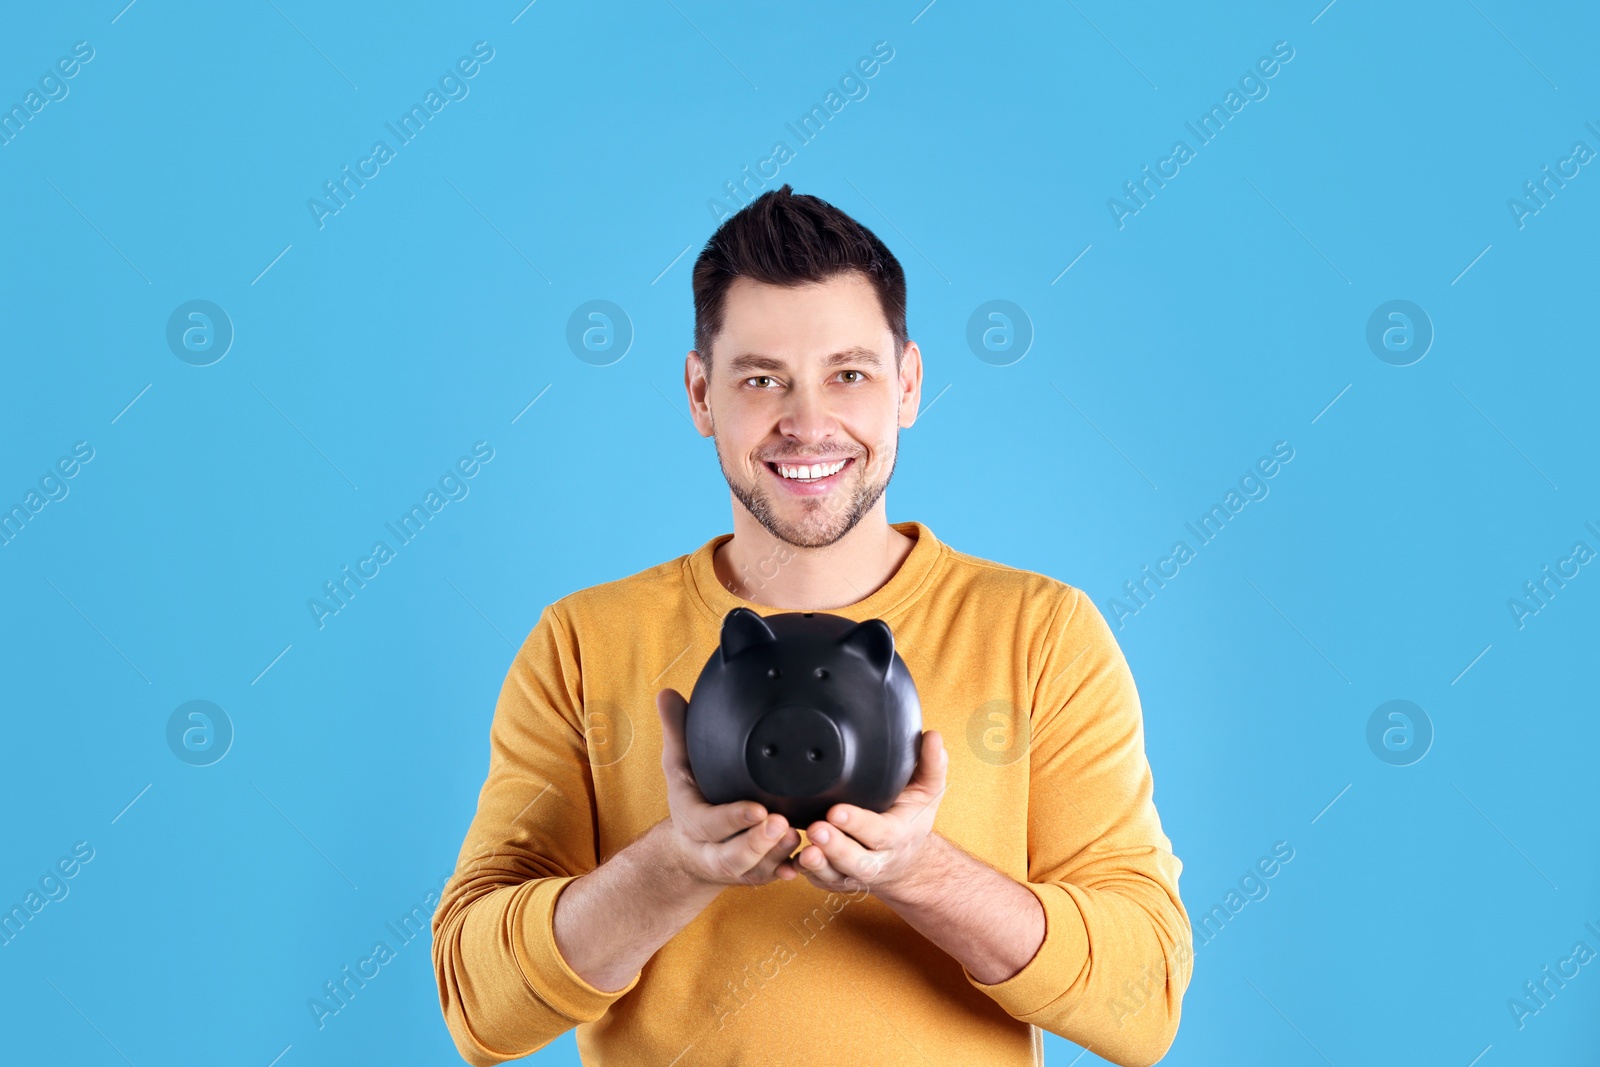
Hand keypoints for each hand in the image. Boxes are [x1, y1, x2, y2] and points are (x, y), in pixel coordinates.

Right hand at [655, 688, 801, 888]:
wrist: (689, 847)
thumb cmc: (692, 796)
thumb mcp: (679, 764)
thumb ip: (678, 731)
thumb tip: (666, 694)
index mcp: (692, 821)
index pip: (708, 824)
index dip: (733, 820)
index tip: (757, 808)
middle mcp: (711, 849)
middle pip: (732, 856)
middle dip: (757, 843)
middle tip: (781, 821)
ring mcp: (735, 866)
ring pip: (756, 869)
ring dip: (777, 854)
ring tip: (797, 834)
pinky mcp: (756, 874)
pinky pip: (772, 878)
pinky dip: (788, 870)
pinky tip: (806, 860)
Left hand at [793, 730, 947, 896]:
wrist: (907, 861)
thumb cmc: (911, 819)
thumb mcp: (929, 791)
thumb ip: (931, 764)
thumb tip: (933, 736)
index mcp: (898, 836)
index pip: (880, 833)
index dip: (858, 824)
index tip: (836, 810)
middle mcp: (878, 860)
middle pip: (858, 862)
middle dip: (837, 848)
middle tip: (816, 829)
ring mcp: (854, 874)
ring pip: (835, 876)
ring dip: (818, 865)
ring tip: (805, 850)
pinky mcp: (836, 880)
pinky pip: (819, 882)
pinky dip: (805, 874)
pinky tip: (791, 862)